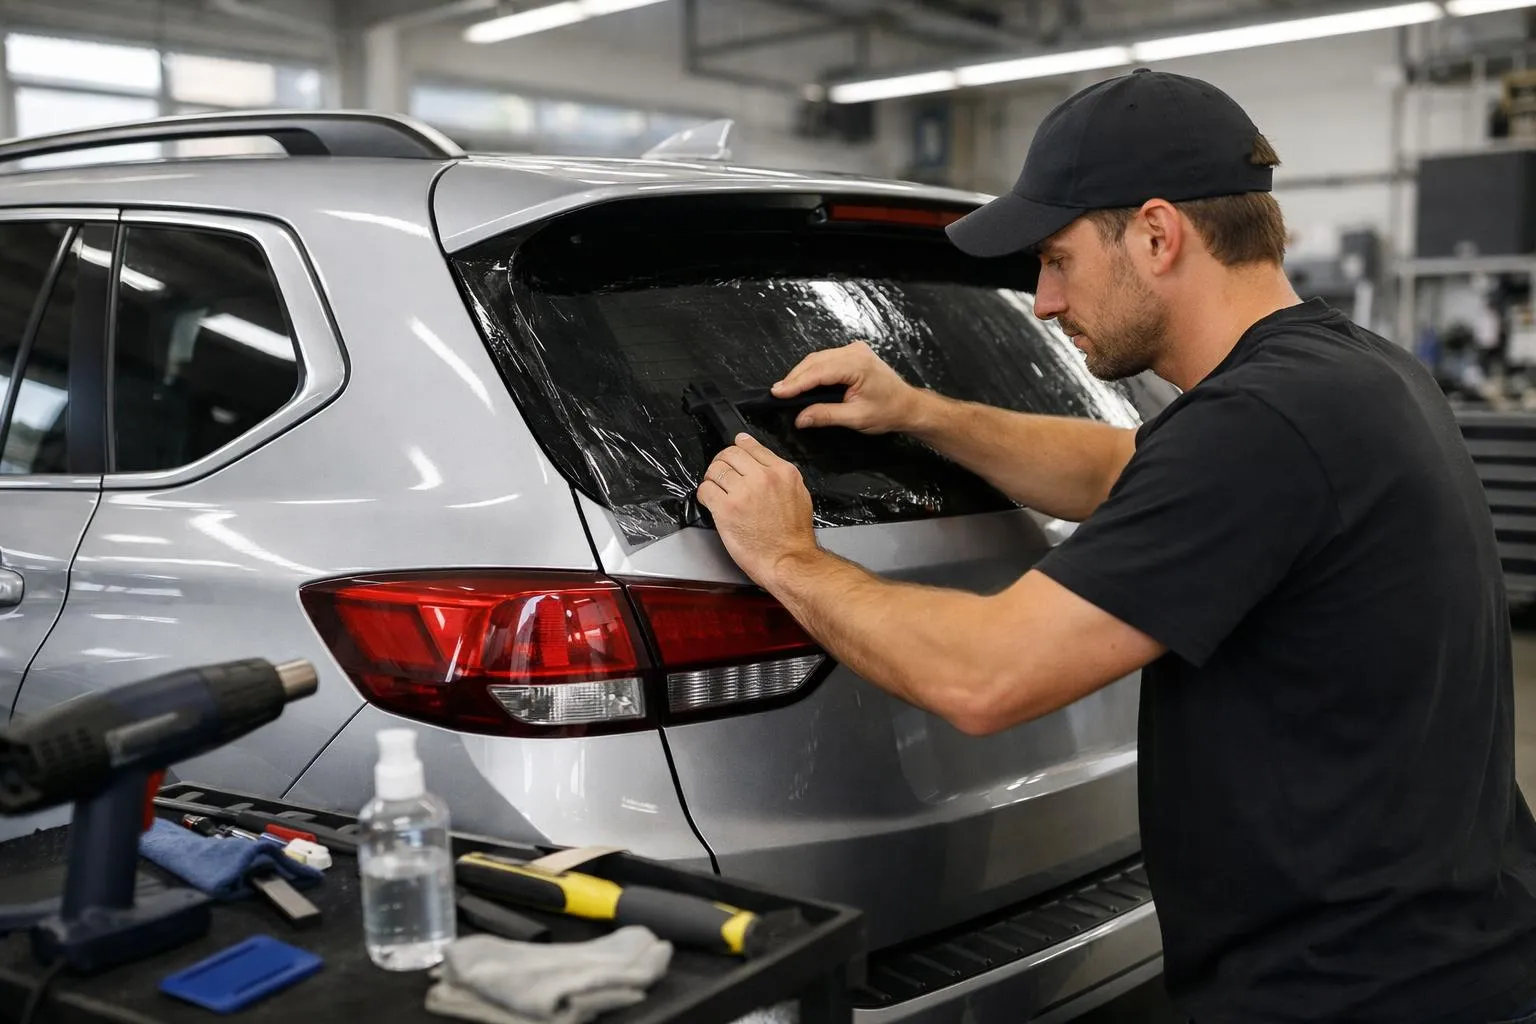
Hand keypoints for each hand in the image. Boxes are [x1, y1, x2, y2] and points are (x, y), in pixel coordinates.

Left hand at [697, 433, 817, 585]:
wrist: (788, 560)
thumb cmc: (794, 536)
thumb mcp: (800, 496)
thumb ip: (782, 477)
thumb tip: (765, 465)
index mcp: (783, 472)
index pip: (751, 446)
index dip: (738, 447)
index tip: (734, 450)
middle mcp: (763, 478)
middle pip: (730, 454)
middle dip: (722, 462)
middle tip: (720, 472)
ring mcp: (743, 492)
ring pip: (715, 470)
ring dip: (711, 479)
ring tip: (715, 488)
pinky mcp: (726, 508)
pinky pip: (705, 489)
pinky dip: (704, 494)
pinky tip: (710, 501)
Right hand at [773, 341, 923, 433]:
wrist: (908, 405)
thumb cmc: (888, 411)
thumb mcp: (856, 418)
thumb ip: (826, 416)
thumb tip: (800, 418)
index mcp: (857, 365)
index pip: (819, 372)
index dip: (796, 383)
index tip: (777, 392)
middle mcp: (855, 352)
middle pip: (815, 361)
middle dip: (795, 377)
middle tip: (777, 393)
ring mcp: (854, 350)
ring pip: (818, 359)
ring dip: (801, 373)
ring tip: (785, 389)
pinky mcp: (853, 354)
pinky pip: (826, 359)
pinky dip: (812, 370)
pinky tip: (802, 382)